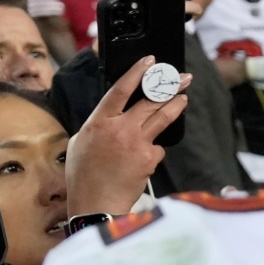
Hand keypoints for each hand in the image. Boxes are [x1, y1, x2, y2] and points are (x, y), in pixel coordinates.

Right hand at [68, 56, 192, 216]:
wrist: (96, 203)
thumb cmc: (83, 175)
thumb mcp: (79, 142)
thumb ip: (99, 126)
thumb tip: (111, 119)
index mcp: (100, 120)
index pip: (122, 89)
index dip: (138, 72)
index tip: (151, 61)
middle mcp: (121, 127)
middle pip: (151, 100)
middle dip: (170, 85)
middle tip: (183, 77)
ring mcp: (138, 142)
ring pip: (163, 117)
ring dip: (175, 105)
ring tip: (183, 97)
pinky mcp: (150, 158)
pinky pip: (158, 147)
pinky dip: (154, 149)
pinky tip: (146, 157)